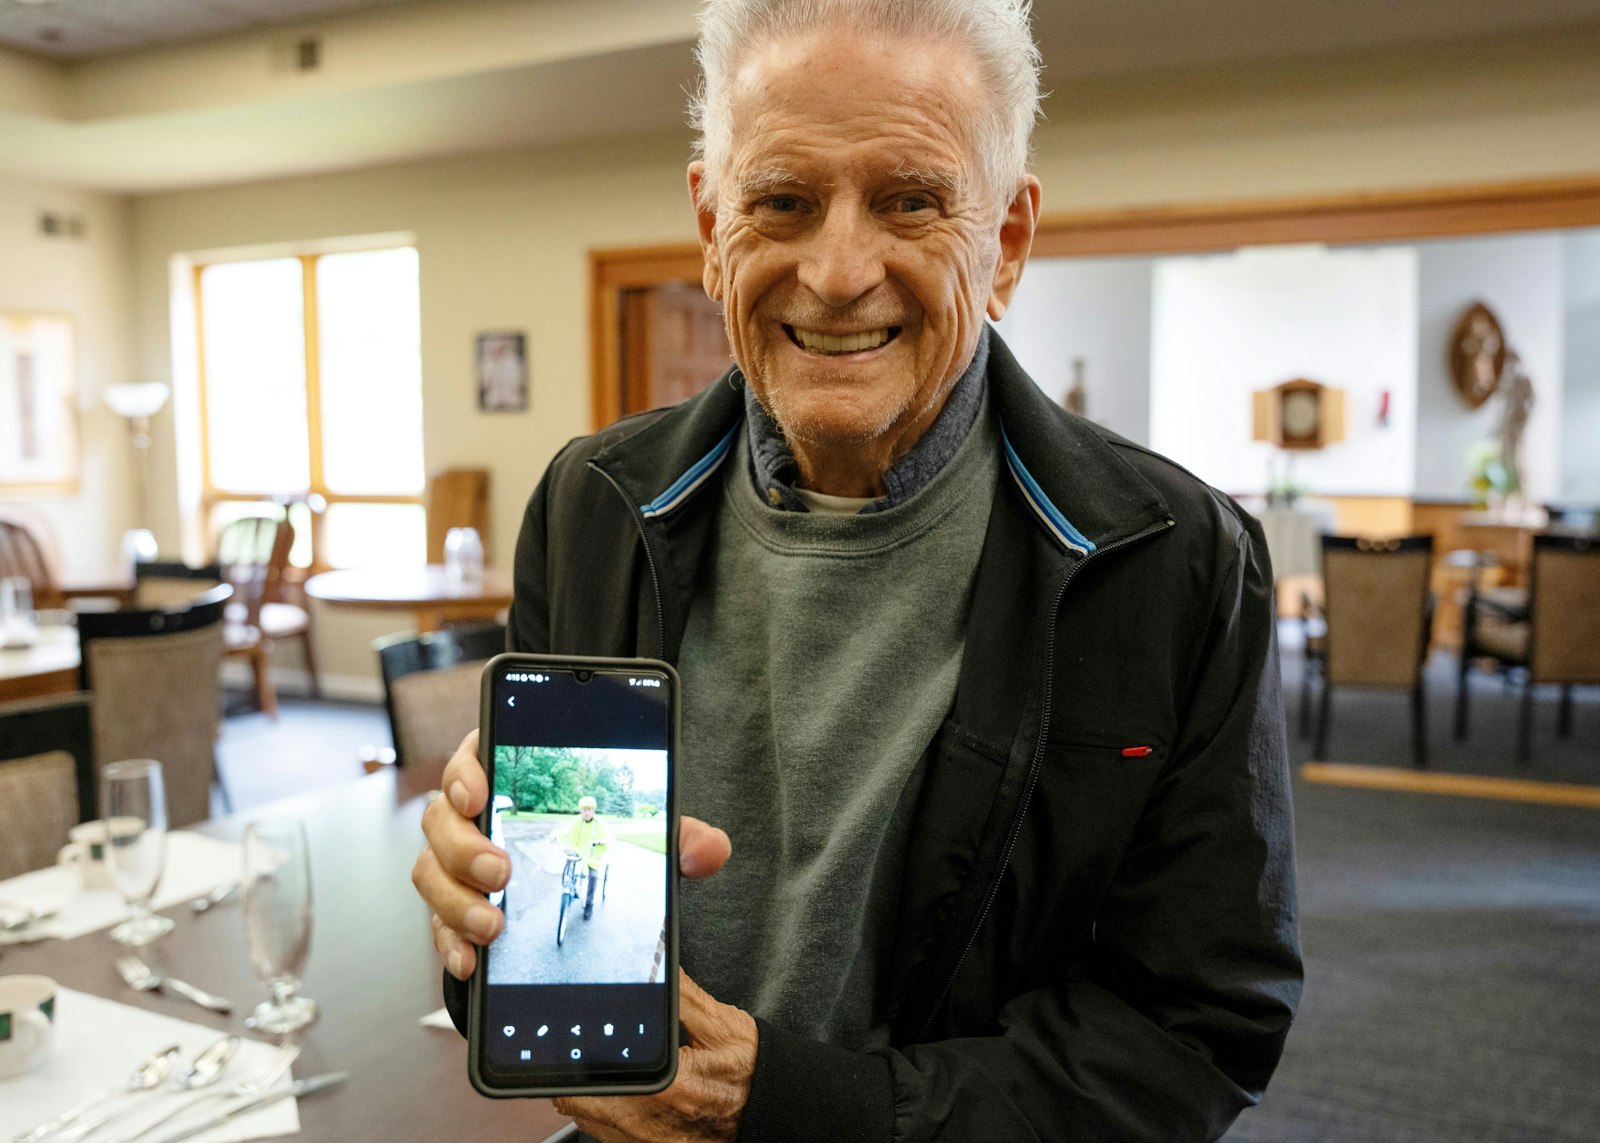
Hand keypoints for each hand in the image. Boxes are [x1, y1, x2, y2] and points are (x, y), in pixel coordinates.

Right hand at [413, 730, 731, 977]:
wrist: (574, 895)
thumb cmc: (598, 842)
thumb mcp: (637, 834)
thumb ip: (675, 834)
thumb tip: (710, 849)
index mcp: (511, 777)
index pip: (473, 756)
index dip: (465, 770)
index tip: (479, 793)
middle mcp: (473, 818)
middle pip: (441, 819)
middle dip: (464, 847)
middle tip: (500, 872)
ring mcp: (457, 866)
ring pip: (431, 872)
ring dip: (457, 900)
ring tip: (493, 925)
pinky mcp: (454, 910)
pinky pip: (436, 924)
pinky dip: (450, 943)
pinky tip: (470, 961)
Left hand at [555, 971, 756, 1142]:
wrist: (775, 1110)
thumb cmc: (751, 1072)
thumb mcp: (721, 1025)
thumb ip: (682, 996)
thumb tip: (656, 964)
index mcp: (663, 1087)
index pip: (584, 1081)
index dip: (572, 1059)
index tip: (573, 1042)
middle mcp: (648, 1125)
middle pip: (578, 1105)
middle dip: (579, 1077)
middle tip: (594, 1053)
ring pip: (591, 1124)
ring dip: (593, 1099)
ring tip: (617, 1073)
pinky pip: (611, 1139)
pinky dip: (611, 1118)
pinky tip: (631, 1099)